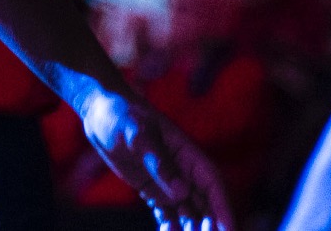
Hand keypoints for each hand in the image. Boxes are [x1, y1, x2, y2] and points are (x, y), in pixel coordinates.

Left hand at [79, 87, 235, 230]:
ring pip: (189, 211)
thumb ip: (158, 162)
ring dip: (191, 228)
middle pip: (205, 202)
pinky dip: (171, 227)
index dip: (223, 207)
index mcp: (187, 152)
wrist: (100, 112)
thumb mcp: (136, 134)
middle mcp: (183, 169)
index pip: (213, 183)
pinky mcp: (153, 188)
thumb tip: (181, 192)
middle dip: (209, 225)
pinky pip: (168, 212)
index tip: (230, 230)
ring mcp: (168, 180)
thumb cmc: (119, 115)